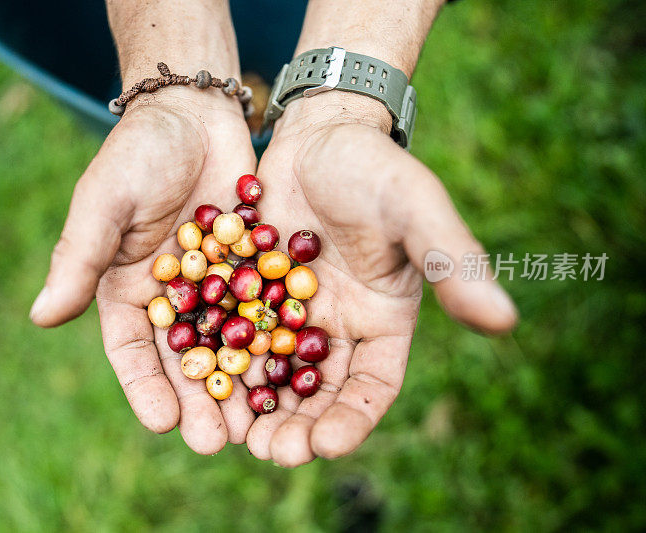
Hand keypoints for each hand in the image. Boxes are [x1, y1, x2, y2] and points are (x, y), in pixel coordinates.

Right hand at [30, 89, 257, 453]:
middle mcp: (172, 299)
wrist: (195, 113)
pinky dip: (276, 343)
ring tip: (259, 426)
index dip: (145, 388)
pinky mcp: (253, 270)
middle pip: (185, 360)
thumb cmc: (138, 154)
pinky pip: (265, 312)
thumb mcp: (105, 203)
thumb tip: (40, 317)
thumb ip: (78, 258)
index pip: (132, 352)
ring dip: (242, 386)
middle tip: (219, 444)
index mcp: (127, 291)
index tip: (162, 424)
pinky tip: (292, 373)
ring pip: (229, 346)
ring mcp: (216, 287)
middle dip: (200, 401)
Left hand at [241, 94, 517, 466]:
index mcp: (382, 320)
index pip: (371, 387)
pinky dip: (220, 359)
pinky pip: (232, 333)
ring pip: (270, 371)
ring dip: (254, 405)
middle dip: (296, 426)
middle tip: (270, 452)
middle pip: (316, 391)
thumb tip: (504, 321)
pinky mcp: (251, 291)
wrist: (319, 131)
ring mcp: (291, 311)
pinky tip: (198, 379)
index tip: (325, 446)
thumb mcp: (415, 210)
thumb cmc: (375, 169)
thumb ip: (455, 261)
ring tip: (233, 434)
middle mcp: (336, 326)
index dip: (352, 420)